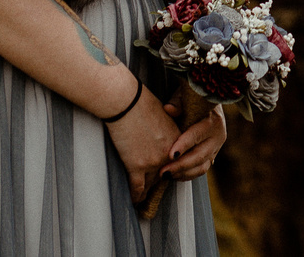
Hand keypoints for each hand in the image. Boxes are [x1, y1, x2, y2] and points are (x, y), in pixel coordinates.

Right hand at [103, 78, 181, 205]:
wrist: (126, 102)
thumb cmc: (141, 102)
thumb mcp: (164, 115)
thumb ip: (167, 131)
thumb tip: (161, 139)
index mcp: (178, 140)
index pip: (176, 161)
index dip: (169, 169)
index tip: (165, 176)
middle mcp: (169, 154)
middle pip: (165, 174)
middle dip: (158, 183)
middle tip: (153, 192)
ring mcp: (154, 162)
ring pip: (151, 184)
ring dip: (146, 192)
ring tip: (143, 200)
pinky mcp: (136, 166)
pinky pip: (137, 187)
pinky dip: (135, 196)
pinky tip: (134, 201)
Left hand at [163, 92, 227, 181]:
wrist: (207, 103)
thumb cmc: (193, 98)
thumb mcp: (186, 96)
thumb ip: (178, 103)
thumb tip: (168, 109)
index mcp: (213, 120)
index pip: (197, 135)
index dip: (184, 145)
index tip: (171, 155)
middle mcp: (218, 136)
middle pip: (200, 155)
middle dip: (180, 165)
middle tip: (163, 172)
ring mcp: (216, 148)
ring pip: (202, 166)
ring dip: (183, 173)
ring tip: (165, 175)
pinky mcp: (212, 156)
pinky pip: (201, 169)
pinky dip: (188, 175)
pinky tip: (173, 176)